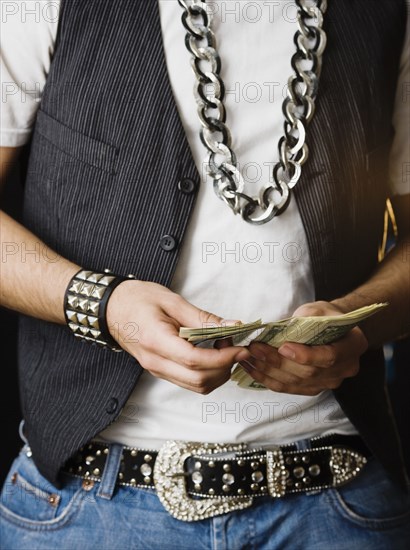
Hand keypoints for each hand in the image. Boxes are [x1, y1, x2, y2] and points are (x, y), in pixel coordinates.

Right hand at [106, 280, 250, 393]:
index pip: (195, 361)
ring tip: (224, 349)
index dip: (223, 357)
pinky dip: (206, 373)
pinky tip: (212, 354)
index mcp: (156, 341)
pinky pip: (188, 381)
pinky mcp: (160, 370)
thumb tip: (231, 327)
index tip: (240, 348)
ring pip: (195, 386)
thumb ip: (202, 317)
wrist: (111, 307)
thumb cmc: (137, 299)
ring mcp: (156, 369)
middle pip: (198, 380)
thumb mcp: (171, 301)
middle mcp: (155, 361)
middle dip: (224, 367)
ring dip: (217, 373)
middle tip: (235, 347)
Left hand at [241, 301, 368, 395]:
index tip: (283, 347)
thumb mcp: (319, 309)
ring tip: (248, 357)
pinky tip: (252, 368)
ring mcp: (329, 382)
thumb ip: (304, 319)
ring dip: (268, 371)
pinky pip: (289, 388)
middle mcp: (345, 369)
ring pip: (295, 383)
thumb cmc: (326, 315)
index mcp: (352, 346)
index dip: (305, 355)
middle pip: (308, 372)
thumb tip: (278, 331)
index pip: (329, 357)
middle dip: (278, 361)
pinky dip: (268, 379)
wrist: (334, 329)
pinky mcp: (313, 388)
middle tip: (255, 348)